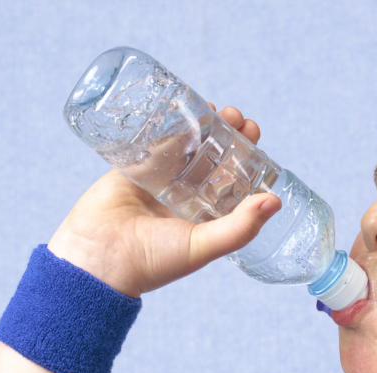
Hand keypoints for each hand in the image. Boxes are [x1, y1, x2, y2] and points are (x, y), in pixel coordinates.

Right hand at [46, 107, 280, 296]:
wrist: (100, 258)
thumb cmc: (155, 260)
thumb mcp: (204, 246)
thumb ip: (240, 227)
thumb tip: (276, 201)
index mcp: (204, 220)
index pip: (232, 184)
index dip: (246, 161)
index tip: (254, 137)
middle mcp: (184, 201)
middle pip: (212, 161)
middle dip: (227, 138)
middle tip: (237, 118)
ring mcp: (159, 183)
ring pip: (185, 148)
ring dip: (202, 127)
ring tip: (215, 108)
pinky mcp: (133, 169)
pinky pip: (153, 142)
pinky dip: (168, 125)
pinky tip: (181, 107)